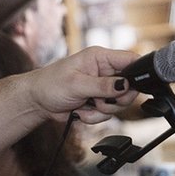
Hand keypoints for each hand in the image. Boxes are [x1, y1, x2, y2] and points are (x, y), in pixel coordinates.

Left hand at [22, 46, 138, 123]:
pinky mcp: (98, 102)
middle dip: (116, 100)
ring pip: (119, 104)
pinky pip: (107, 114)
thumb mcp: (77, 84)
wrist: (37, 101)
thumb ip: (103, 86)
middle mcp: (105, 72)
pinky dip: (95, 117)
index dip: (138, 72)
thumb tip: (125, 85)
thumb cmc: (50, 84)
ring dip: (102, 110)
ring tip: (85, 106)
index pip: (130, 59)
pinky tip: (81, 112)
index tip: (129, 88)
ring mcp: (103, 88)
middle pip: (130, 87)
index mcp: (100, 58)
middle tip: (100, 102)